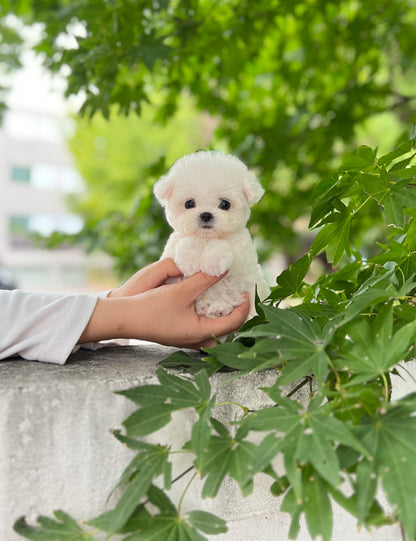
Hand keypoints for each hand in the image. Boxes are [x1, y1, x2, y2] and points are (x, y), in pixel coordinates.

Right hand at [79, 259, 249, 348]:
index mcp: (201, 332)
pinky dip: (209, 319)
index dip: (244, 307)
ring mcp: (187, 341)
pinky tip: (204, 305)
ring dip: (222, 318)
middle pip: (227, 332)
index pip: (234, 323)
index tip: (246, 292)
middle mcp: (196, 341)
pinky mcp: (178, 337)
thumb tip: (224, 267)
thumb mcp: (181, 291)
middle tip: (239, 299)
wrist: (125, 319)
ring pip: (214, 333)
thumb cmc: (152, 307)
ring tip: (225, 302)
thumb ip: (204, 279)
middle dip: (236, 316)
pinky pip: (202, 330)